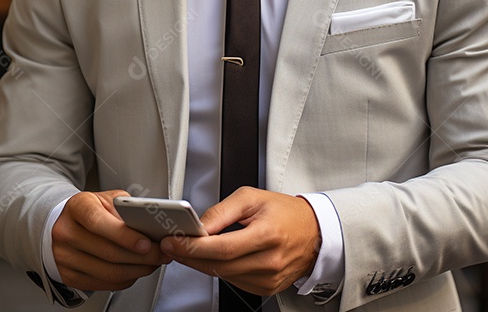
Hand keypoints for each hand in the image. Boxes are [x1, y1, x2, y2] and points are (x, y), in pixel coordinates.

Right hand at [51, 190, 170, 290]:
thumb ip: (126, 208)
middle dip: (142, 257)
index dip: (125, 236)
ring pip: (109, 272)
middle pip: (108, 253)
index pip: (99, 223)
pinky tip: (137, 270)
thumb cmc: (91, 210)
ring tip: (154, 263)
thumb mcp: (107, 199)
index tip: (147, 243)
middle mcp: (66, 233)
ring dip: (138, 270)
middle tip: (161, 254)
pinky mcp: (69, 276)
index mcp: (77, 207)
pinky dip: (126, 279)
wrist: (65, 223)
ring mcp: (65, 257)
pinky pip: (104, 283)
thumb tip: (150, 225)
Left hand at [160, 187, 319, 295]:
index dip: (194, 247)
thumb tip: (198, 226)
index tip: (175, 241)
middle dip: (191, 256)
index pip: (222, 248)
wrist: (314, 232)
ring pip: (224, 276)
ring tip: (191, 249)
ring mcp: (268, 279)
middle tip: (174, 245)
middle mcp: (269, 261)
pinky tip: (214, 258)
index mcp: (267, 234)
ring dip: (202, 264)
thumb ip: (222, 211)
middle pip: (219, 265)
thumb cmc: (285, 213)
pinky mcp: (266, 288)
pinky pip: (234, 282)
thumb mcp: (252, 198)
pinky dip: (220, 270)